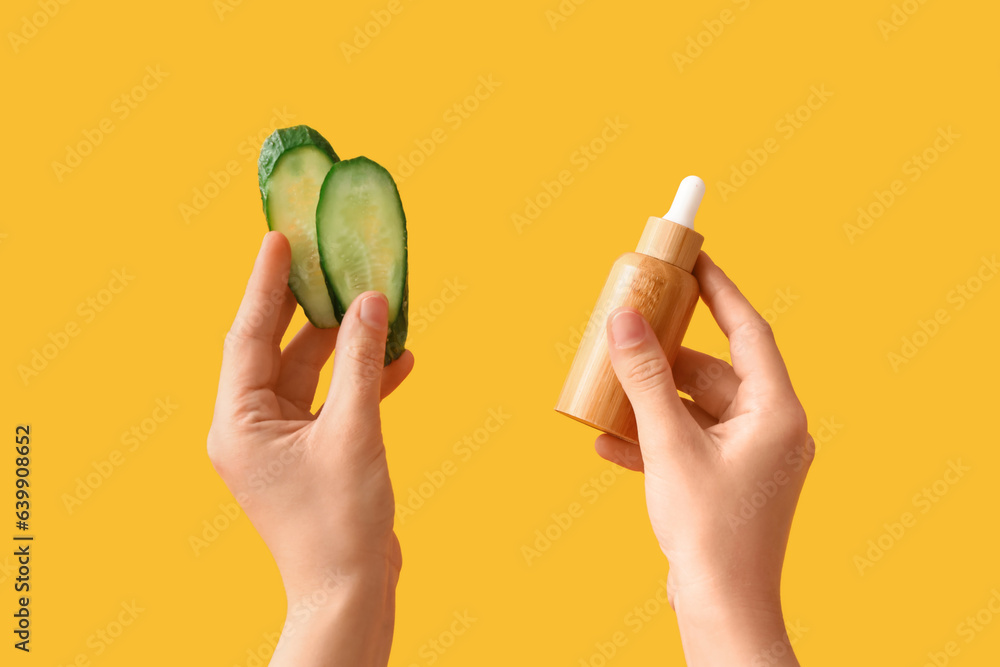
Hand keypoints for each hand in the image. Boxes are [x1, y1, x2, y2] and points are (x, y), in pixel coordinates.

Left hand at [207, 231, 413, 666]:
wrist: (351, 590)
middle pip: (280, 350)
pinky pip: (332, 404)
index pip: (248, 336)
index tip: (279, 239)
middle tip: (329, 259)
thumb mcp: (355, 431)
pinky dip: (361, 383)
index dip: (266, 285)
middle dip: (312, 309)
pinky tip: (399, 363)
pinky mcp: (311, 454)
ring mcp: (281, 443)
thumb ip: (362, 362)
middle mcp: (251, 428)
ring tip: (379, 308)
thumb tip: (371, 302)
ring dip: (347, 347)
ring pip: (312, 375)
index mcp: (239, 422)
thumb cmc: (340, 521)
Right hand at [598, 252, 811, 665]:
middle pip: (713, 371)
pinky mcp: (729, 480)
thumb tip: (625, 318)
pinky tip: (609, 441)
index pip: (748, 330)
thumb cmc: (710, 531)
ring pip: (695, 408)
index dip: (719, 291)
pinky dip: (654, 437)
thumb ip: (645, 379)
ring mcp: (750, 457)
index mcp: (775, 411)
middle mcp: (770, 428)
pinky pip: (689, 442)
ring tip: (606, 391)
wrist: (722, 609)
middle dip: (665, 357)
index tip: (692, 261)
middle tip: (630, 331)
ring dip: (651, 401)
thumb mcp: (668, 444)